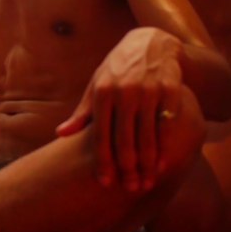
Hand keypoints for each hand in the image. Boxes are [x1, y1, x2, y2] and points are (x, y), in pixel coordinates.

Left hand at [56, 28, 184, 191]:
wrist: (151, 43)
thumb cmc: (118, 70)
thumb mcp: (97, 86)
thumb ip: (82, 113)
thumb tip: (60, 134)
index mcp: (103, 92)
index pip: (101, 134)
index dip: (103, 160)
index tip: (105, 182)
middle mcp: (125, 91)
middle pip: (125, 139)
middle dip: (127, 167)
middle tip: (129, 188)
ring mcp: (149, 90)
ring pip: (147, 135)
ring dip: (147, 163)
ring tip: (146, 183)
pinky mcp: (170, 89)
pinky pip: (167, 124)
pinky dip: (164, 146)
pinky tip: (162, 164)